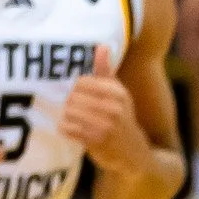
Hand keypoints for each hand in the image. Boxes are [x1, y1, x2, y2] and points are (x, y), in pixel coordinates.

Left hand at [57, 58, 153, 176]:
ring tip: (70, 117)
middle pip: (73, 97)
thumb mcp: (118, 94)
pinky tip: (70, 129)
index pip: (82, 82)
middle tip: (70, 107)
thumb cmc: (121, 118)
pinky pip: (68, 129)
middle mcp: (113, 108)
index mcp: (118, 93)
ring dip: (65, 115)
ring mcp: (105, 125)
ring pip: (69, 112)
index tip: (76, 94)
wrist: (133, 152)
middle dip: (68, 102)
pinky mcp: (96, 141)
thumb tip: (101, 46)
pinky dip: (65, 128)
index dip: (74, 88)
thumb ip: (105, 70)